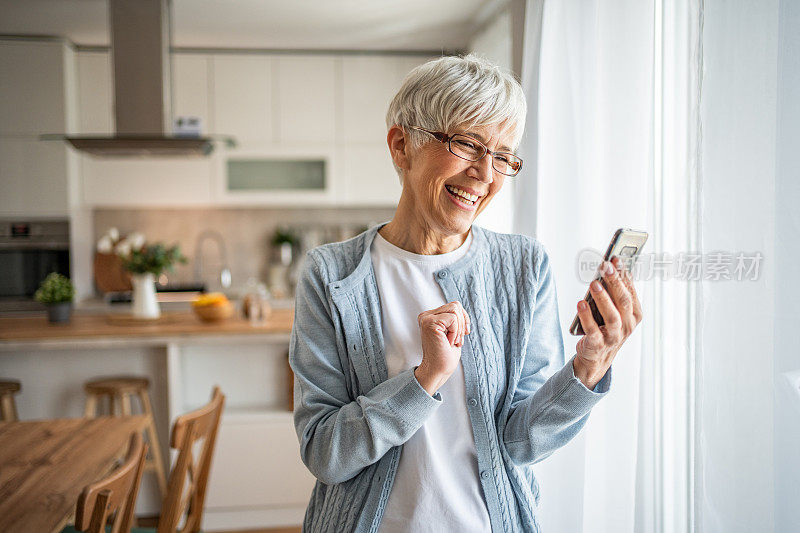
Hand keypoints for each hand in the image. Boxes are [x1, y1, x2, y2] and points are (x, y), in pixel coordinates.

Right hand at [415, 301, 469, 394]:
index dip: (464, 319)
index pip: (454, 306)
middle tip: (457, 340)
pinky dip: (455, 332)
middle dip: (462, 323)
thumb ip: (453, 318)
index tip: (463, 334)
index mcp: (430, 317)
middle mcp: (426, 316)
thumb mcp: (452, 332)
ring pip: (455, 310)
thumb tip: (458, 306)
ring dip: (459, 329)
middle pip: (456, 305)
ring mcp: (426, 318)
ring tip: (452, 342)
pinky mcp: (430, 323)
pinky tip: (448, 342)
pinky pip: (453, 318)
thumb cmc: (445, 355)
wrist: (438, 370)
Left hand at [574, 256, 642, 388]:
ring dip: (603, 299)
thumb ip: (615, 291)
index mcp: (635, 314)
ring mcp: (614, 337)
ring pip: (612, 317)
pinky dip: (586, 317)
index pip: (630, 291)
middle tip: (605, 266)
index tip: (616, 258)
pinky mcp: (598, 345)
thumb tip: (612, 266)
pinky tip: (580, 303)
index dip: (623, 274)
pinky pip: (593, 330)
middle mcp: (627, 325)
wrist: (596, 357)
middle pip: (623, 301)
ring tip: (594, 284)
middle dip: (614, 282)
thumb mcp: (614, 309)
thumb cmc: (605, 327)